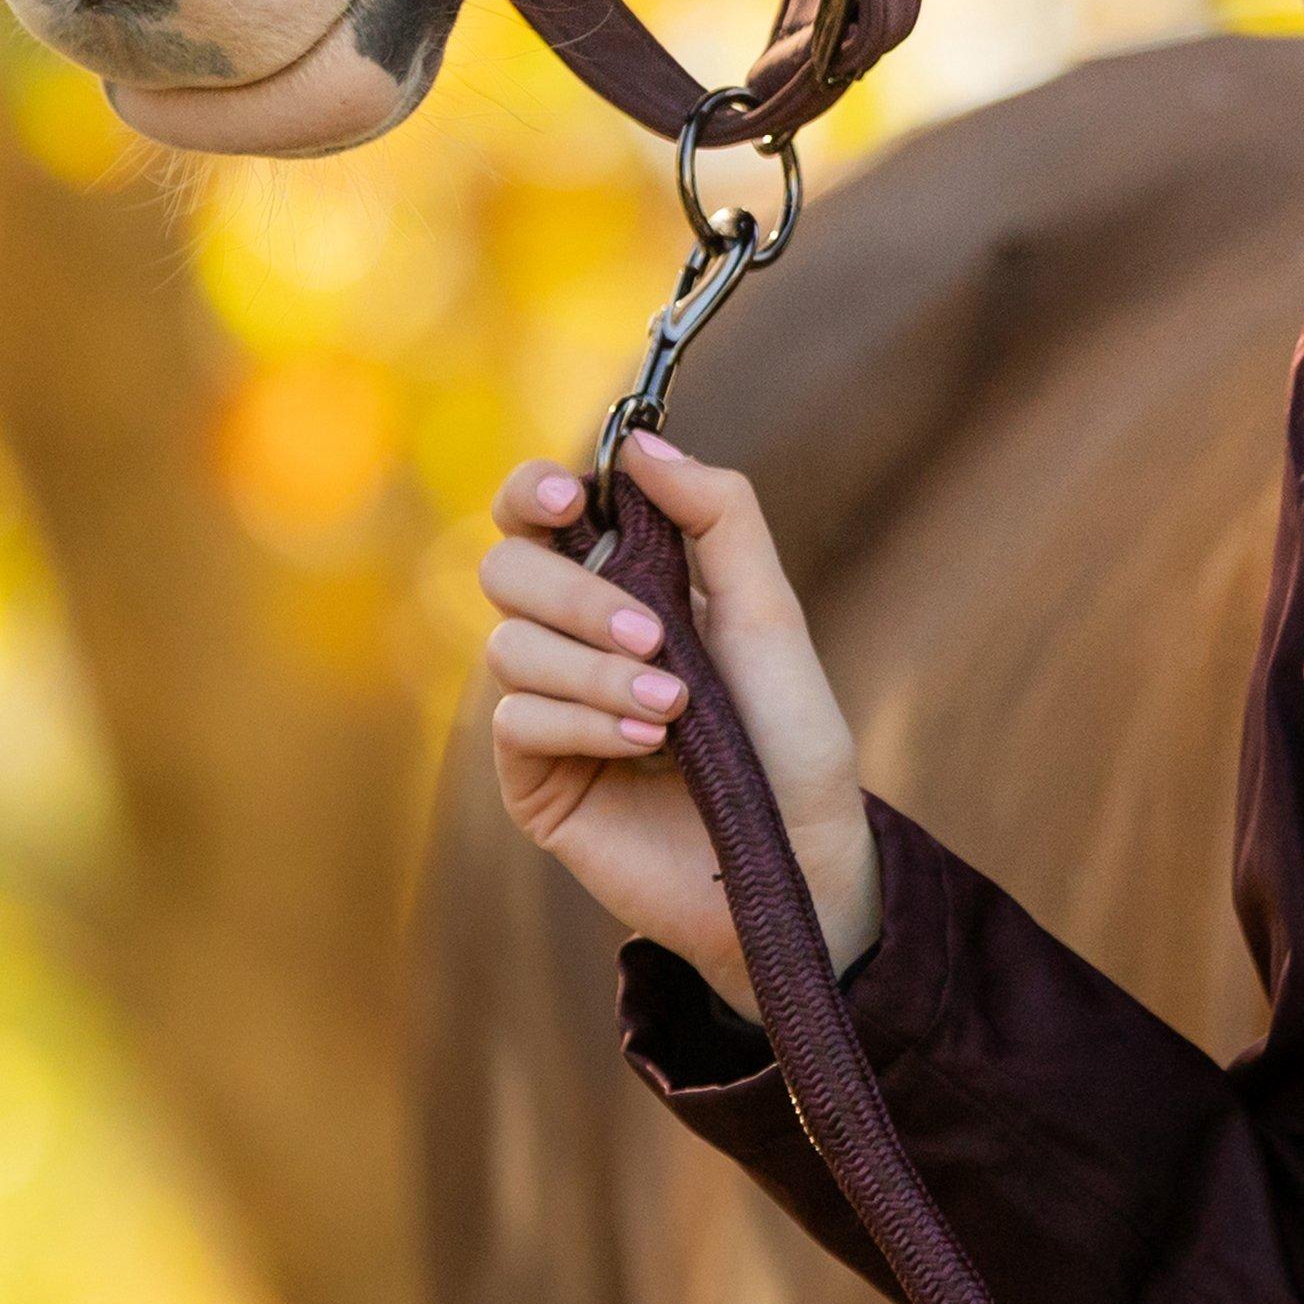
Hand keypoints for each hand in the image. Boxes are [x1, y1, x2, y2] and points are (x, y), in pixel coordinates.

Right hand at [479, 433, 881, 1016]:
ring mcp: (549, 706)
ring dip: (594, 668)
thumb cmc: (789, 736)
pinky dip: (584, 719)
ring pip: (508, 646)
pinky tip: (645, 742)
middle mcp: (573, 635)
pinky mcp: (535, 777)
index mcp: (624, 580)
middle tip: (655, 631)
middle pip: (507, 568)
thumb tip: (639, 443)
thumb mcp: (768, 612)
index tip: (569, 499)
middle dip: (578, 594)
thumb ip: (716, 515)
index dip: (534, 490)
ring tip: (673, 708)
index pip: (540, 510)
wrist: (796, 859)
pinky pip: (517, 719)